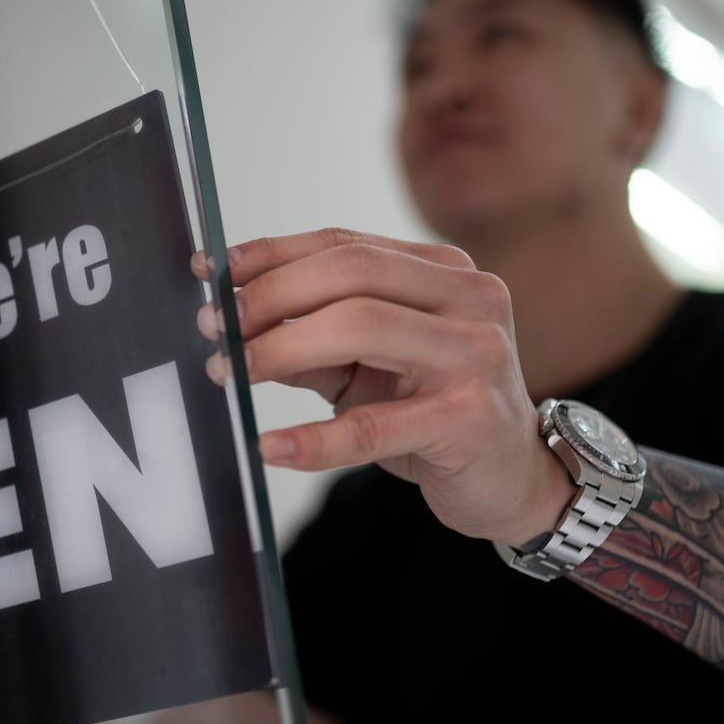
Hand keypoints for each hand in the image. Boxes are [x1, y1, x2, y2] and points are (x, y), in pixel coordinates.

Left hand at [193, 228, 569, 544]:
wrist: (512, 479)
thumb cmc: (436, 411)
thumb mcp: (371, 365)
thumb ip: (312, 338)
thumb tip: (231, 322)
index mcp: (446, 272)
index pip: (344, 244)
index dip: (271, 255)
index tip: (211, 274)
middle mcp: (470, 299)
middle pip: (351, 272)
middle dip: (269, 297)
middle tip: (214, 329)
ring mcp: (476, 355)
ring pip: (361, 327)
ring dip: (280, 349)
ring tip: (230, 372)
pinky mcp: (469, 419)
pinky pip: (373, 426)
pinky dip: (313, 438)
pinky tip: (270, 445)